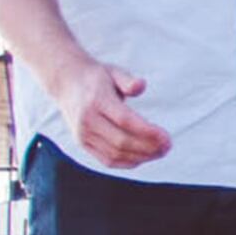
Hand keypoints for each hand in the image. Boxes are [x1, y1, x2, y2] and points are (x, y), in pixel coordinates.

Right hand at [53, 62, 169, 166]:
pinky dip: (127, 162)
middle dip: (148, 147)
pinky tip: (144, 157)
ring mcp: (83, 134)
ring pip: (114, 154)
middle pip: (121, 141)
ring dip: (141, 157)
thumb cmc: (97, 78)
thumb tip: (141, 85)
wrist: (67, 83)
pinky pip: (107, 159)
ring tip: (160, 152)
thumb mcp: (113, 72)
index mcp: (96, 101)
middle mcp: (87, 120)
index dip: (147, 132)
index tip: (167, 137)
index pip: (124, 120)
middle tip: (168, 146)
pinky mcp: (83, 143)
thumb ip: (128, 80)